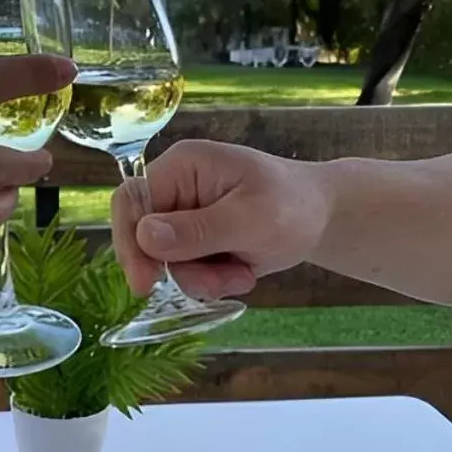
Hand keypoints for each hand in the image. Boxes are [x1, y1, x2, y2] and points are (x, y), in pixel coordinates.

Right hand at [111, 140, 331, 299]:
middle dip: (181, 269)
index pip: (131, 201)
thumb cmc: (293, 206)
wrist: (321, 216)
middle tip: (220, 284)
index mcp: (182, 166)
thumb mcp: (251, 220)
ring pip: (163, 261)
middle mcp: (174, 188)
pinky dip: (210, 281)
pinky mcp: (191, 238)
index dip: (130, 242)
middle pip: (144, 238)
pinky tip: (241, 272)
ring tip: (242, 275)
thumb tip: (145, 236)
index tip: (146, 284)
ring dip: (201, 279)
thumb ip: (198, 230)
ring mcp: (182, 214)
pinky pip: (182, 270)